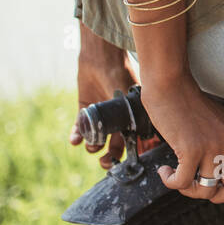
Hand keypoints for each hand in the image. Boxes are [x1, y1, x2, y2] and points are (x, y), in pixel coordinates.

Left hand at [70, 25, 156, 169]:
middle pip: (115, 147)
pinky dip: (76, 136)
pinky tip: (75, 139)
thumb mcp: (129, 100)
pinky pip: (80, 128)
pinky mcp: (84, 110)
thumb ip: (134, 121)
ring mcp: (101, 116)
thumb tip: (148, 144)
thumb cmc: (121, 75)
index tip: (124, 166)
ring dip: (92, 146)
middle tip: (105, 162)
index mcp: (133, 119)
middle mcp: (118, 120)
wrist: (100, 58)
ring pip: (96, 140)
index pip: (135, 143)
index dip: (131, 156)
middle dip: (109, 158)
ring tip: (91, 143)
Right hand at [144, 73, 223, 203]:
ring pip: (208, 190)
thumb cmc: (193, 105)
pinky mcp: (190, 149)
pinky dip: (170, 182)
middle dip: (220, 197)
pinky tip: (165, 172)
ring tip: (179, 178)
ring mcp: (211, 146)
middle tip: (205, 189)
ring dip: (190, 191)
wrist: (171, 86)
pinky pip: (183, 182)